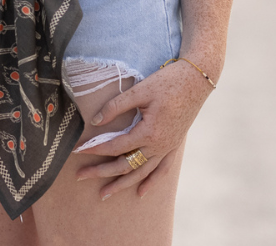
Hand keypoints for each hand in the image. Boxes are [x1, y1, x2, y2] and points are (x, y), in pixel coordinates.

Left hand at [73, 60, 213, 199]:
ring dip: (122, 184)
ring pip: (141, 173)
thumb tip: (96, 120)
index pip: (116, 146)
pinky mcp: (174, 145)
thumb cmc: (168, 81)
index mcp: (149, 132)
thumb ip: (116, 106)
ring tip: (104, 194)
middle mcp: (158, 146)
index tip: (78, 151)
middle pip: (126, 165)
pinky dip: (150, 182)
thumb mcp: (140, 90)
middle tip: (81, 177)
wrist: (197, 80)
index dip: (95, 149)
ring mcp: (167, 148)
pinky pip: (162, 170)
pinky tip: (140, 192)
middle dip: (102, 172)